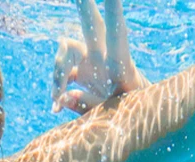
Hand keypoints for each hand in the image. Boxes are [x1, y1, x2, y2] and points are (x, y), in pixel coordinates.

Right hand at [51, 0, 147, 114]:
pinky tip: (56, 108)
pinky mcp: (81, 73)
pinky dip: (57, 89)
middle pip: (90, 22)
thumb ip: (89, 105)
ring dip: (57, 73)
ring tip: (57, 103)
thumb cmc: (135, 113)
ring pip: (66, 50)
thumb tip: (63, 98)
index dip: (112, 10)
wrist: (138, 117)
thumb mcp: (115, 114)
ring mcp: (91, 61)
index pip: (116, 32)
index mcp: (120, 63)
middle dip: (83, 3)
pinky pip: (62, 73)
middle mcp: (104, 56)